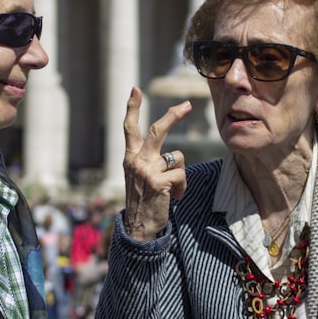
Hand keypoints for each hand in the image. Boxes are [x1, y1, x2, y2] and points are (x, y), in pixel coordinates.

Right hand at [122, 86, 191, 241]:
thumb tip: (174, 154)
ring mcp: (146, 170)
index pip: (129, 128)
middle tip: (188, 105)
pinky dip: (183, 187)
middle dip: (173, 115)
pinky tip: (175, 198)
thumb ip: (150, 162)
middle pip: (157, 130)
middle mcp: (135, 160)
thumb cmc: (144, 202)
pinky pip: (181, 175)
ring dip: (181, 174)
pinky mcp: (158, 181)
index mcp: (130, 157)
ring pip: (177, 157)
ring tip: (174, 190)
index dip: (132, 107)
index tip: (135, 90)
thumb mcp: (141, 178)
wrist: (138, 228)